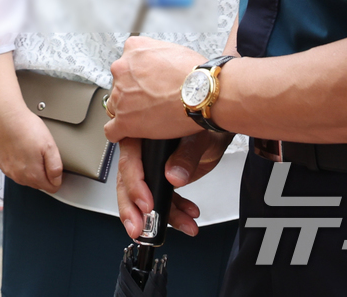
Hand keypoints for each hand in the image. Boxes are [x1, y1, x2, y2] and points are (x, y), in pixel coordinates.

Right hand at [0, 104, 63, 193]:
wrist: (7, 118)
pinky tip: (21, 152)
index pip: (51, 188)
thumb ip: (55, 167)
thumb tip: (57, 180)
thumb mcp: (50, 146)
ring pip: (27, 179)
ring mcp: (10, 172)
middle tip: (42, 154)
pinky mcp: (2, 165)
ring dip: (31, 170)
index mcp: (34, 175)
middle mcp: (20, 177)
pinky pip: (15, 172)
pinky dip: (19, 165)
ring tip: (31, 151)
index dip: (56, 178)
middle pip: (39, 184)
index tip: (53, 165)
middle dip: (43, 173)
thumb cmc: (27, 128)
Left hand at [103, 36, 203, 143]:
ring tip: (147, 117)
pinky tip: (129, 133)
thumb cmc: (195, 72)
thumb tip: (157, 62)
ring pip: (115, 106)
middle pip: (119, 85)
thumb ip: (155, 54)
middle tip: (150, 101)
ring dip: (128, 112)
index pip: (125, 65)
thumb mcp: (171, 48)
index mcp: (133, 49)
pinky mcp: (125, 120)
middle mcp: (122, 68)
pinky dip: (120, 133)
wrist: (203, 92)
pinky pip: (111, 130)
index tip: (146, 84)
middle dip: (132, 93)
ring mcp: (121, 95)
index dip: (137, 77)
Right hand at [115, 131, 230, 238]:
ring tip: (183, 225)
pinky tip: (189, 215)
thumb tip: (174, 176)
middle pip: (129, 184)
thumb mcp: (195, 134)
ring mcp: (152, 167)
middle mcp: (142, 152)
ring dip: (163, 216)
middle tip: (140, 228)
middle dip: (134, 210)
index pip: (129, 162)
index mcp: (139, 133)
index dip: (135, 185)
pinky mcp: (164, 179)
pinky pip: (164, 200)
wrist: (217, 121)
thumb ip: (185, 155)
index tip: (147, 204)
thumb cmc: (203, 118)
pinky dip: (177, 212)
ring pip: (146, 197)